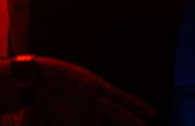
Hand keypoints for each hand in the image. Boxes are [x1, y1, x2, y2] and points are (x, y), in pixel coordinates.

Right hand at [37, 58, 154, 125]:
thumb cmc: (63, 73)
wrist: (40, 77)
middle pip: (117, 113)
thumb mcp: (86, 77)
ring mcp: (82, 111)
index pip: (123, 97)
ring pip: (103, 125)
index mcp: (98, 84)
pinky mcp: (71, 120)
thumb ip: (101, 90)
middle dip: (134, 123)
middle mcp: (93, 99)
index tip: (154, 115)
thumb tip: (116, 100)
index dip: (139, 107)